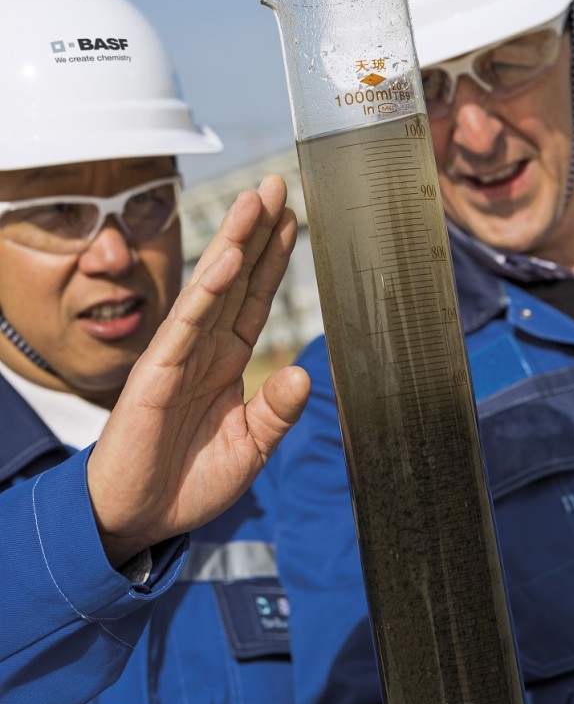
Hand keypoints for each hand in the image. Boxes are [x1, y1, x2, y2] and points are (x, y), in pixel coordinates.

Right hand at [86, 174, 309, 568]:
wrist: (138, 519)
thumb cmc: (188, 481)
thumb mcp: (250, 448)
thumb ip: (276, 411)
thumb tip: (305, 375)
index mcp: (227, 362)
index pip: (255, 298)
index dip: (273, 258)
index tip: (292, 218)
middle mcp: (205, 348)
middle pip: (237, 278)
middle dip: (257, 231)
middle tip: (276, 184)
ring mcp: (180, 356)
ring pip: (212, 288)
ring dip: (235, 242)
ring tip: (255, 201)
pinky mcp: (157, 373)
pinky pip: (186, 324)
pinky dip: (207, 291)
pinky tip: (227, 258)